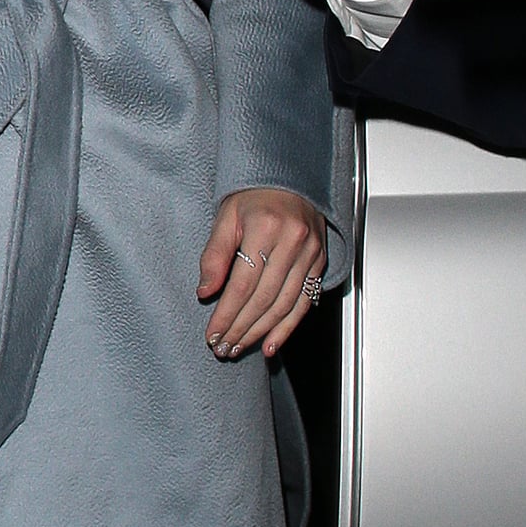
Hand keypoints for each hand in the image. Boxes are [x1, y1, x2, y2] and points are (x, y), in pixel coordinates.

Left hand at [199, 188, 325, 363]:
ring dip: (261, 332)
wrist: (291, 178)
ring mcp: (310, 253)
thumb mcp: (227, 216)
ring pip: (285, 304)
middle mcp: (292, 241)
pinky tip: (271, 343)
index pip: (243, 283)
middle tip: (224, 348)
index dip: (227, 313)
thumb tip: (206, 291)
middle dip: (241, 328)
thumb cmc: (256, 195)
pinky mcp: (320, 262)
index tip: (213, 333)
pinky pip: (304, 302)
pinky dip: (288, 327)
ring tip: (240, 348)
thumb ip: (215, 254)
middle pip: (264, 298)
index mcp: (266, 227)